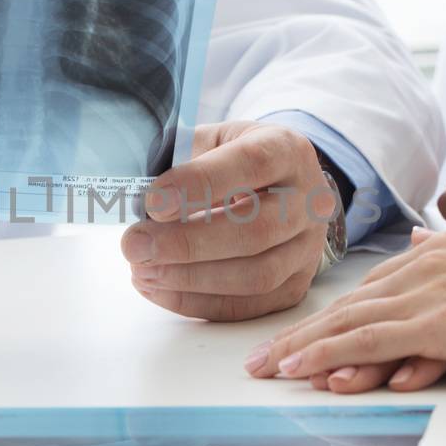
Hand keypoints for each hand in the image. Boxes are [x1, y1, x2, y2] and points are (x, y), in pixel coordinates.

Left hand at [122, 121, 335, 321]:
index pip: (250, 164)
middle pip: (256, 230)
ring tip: (142, 270)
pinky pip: (248, 306)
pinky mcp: (295, 286)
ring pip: (256, 276)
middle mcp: (309, 201)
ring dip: (191, 279)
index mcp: (287, 150)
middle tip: (136, 246)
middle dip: (188, 244)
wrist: (279, 187)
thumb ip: (182, 158)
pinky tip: (159, 289)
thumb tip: (141, 201)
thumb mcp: (212, 140)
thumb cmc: (234, 161)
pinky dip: (197, 302)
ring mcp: (307, 248)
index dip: (200, 184)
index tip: (153, 202)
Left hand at [244, 227, 445, 392]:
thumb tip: (422, 239)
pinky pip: (375, 340)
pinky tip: (304, 370)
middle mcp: (428, 265)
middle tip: (258, 359)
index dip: (328, 316)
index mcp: (440, 253)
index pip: (369, 291)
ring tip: (265, 369)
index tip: (294, 337)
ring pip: (350, 322)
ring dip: (302, 347)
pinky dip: (333, 354)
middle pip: (348, 306)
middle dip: (298, 334)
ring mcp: (435, 293)